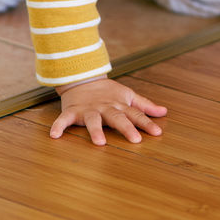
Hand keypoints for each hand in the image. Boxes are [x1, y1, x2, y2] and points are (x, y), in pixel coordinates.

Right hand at [50, 77, 167, 145]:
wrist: (82, 78)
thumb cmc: (107, 92)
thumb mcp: (127, 95)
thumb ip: (144, 105)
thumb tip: (164, 112)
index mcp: (119, 105)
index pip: (135, 115)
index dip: (146, 123)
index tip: (157, 133)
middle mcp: (105, 108)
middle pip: (117, 118)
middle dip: (126, 128)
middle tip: (135, 140)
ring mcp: (89, 110)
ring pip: (93, 120)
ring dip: (95, 130)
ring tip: (99, 142)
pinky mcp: (73, 111)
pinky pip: (64, 119)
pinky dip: (59, 126)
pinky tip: (54, 135)